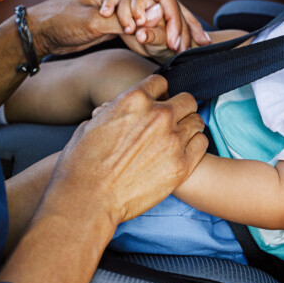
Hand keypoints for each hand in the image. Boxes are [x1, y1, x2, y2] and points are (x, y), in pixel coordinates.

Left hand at [28, 0, 209, 57]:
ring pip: (164, 12)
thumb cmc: (60, 21)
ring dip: (181, 28)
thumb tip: (143, 27)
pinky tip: (181, 45)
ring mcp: (128, 1)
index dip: (175, 19)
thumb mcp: (89, 22)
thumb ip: (118, 22)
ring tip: (201, 44)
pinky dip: (168, 33)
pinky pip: (153, 22)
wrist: (41, 29)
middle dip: (187, 23)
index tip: (178, 43)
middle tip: (202, 44)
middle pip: (169, 2)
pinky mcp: (125, 15)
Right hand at [44, 75, 207, 225]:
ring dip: (188, 127)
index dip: (157, 94)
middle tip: (172, 122)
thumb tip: (114, 109)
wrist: (89, 199)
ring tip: (178, 138)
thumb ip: (111, 111)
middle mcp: (158, 115)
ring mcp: (173, 139)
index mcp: (134, 99)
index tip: (155, 105)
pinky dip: (195, 145)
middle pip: (186, 99)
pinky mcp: (182, 164)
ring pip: (197, 120)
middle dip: (179, 108)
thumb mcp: (91, 124)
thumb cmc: (82, 165)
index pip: (160, 83)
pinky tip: (183, 152)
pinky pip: (201, 143)